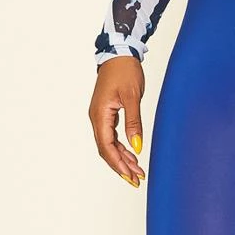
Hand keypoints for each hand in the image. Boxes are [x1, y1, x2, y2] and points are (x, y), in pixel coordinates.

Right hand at [89, 57, 147, 187]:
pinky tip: (132, 155)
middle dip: (121, 166)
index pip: (107, 146)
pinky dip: (121, 147)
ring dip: (122, 158)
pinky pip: (112, 136)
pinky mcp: (106, 114)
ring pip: (109, 144)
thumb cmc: (125, 71)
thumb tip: (136, 147)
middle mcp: (96, 118)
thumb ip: (134, 122)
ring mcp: (100, 116)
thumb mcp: (133, 97)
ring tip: (138, 171)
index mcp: (100, 115)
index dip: (118, 163)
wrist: (119, 54)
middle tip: (137, 180)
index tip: (130, 176)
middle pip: (106, 150)